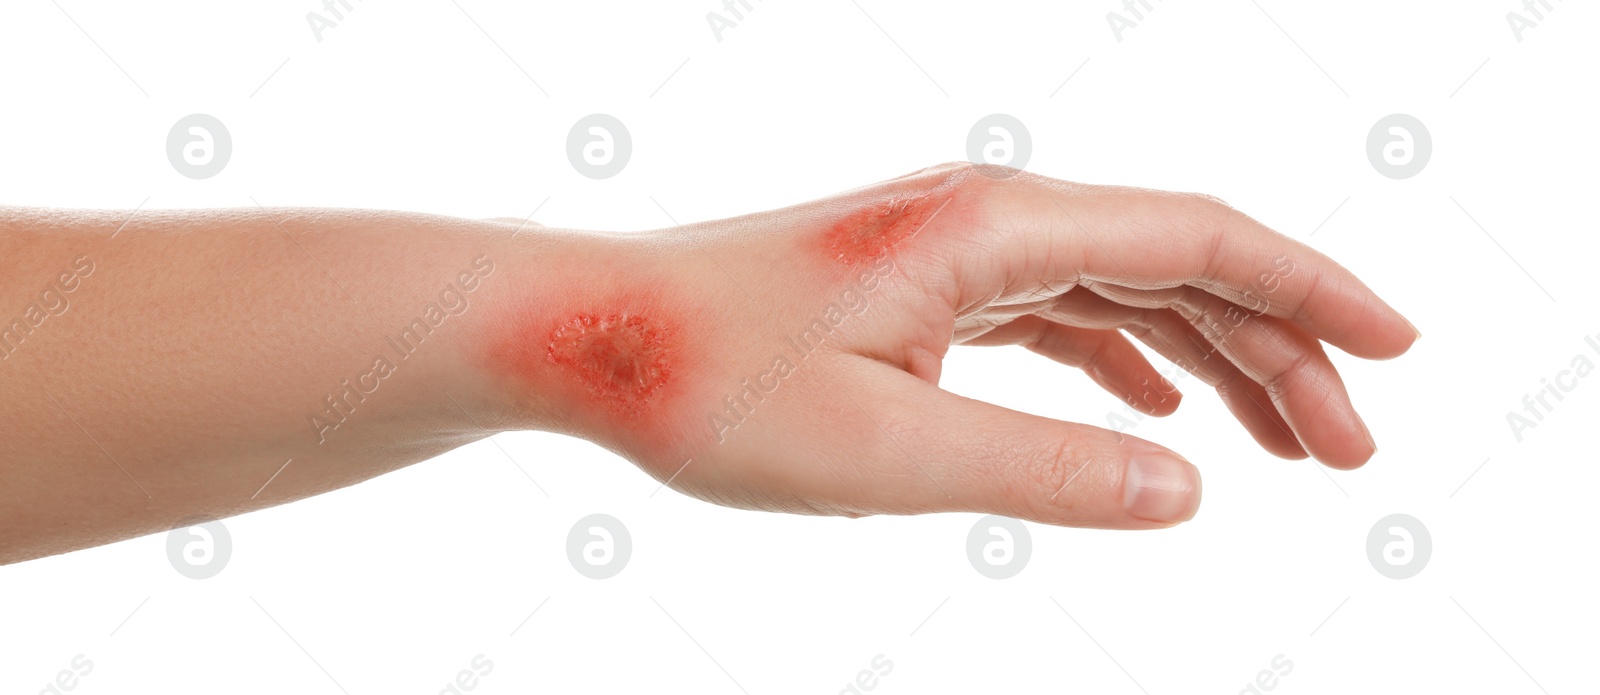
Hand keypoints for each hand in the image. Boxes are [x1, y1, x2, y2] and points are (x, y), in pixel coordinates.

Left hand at [498, 163, 1416, 528]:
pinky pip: (1056, 312)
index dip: (1311, 291)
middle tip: (1353, 449)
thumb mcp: (886, 453)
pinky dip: (1125, 359)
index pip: (1198, 238)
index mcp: (991, 229)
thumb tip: (1191, 487)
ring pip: (1123, 290)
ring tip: (1286, 443)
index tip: (1398, 351)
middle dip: (1280, 350)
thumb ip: (1047, 471)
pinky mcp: (919, 285)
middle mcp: (986, 217)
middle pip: (1179, 263)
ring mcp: (952, 247)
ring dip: (1212, 359)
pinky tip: (1158, 409)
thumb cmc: (708, 383)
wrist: (588, 337)